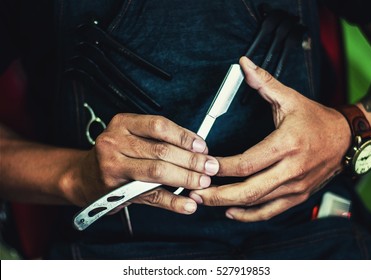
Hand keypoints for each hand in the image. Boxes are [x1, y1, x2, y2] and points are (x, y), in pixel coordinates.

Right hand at [67, 113, 218, 214]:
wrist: (84, 176)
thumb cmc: (116, 154)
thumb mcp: (132, 137)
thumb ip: (160, 139)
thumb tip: (197, 146)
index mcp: (122, 123)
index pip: (159, 126)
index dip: (184, 137)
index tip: (203, 147)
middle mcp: (114, 142)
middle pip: (161, 150)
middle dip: (191, 160)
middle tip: (210, 167)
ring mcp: (113, 167)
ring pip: (157, 172)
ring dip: (185, 178)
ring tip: (203, 182)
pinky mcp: (116, 191)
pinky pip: (150, 196)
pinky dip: (173, 202)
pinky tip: (188, 204)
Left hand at [190, 56, 350, 221]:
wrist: (346, 141)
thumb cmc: (317, 120)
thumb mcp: (291, 98)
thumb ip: (264, 82)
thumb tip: (244, 64)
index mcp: (287, 144)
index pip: (247, 162)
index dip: (221, 167)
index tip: (203, 165)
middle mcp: (292, 169)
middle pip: (249, 190)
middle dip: (218, 194)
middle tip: (194, 191)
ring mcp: (296, 187)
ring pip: (257, 204)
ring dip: (228, 205)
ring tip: (204, 200)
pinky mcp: (298, 197)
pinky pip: (271, 212)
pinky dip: (249, 215)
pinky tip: (231, 212)